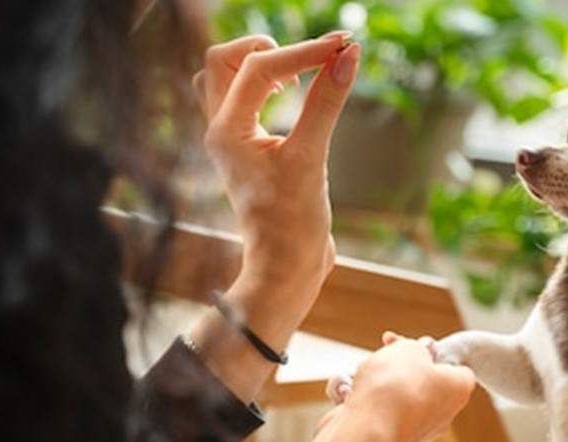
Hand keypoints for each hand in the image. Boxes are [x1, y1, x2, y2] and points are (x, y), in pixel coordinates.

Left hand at [193, 32, 359, 307]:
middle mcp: (219, 131)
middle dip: (267, 48)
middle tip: (310, 60)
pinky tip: (296, 95)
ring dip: (259, 64)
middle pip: (223, 60)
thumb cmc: (293, 224)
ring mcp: (230, 139)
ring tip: (296, 78)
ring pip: (225, 78)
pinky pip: (242, 100)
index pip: (258, 67)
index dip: (303, 52)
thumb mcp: (312, 159)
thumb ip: (327, 103)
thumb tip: (348, 56)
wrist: (285, 270)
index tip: (343, 47)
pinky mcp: (246, 148)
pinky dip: (264, 86)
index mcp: (226, 132)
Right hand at [310, 332, 476, 441]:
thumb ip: (416, 346)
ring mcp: (413, 429)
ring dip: (374, 380)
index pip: (455, 366)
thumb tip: (420, 351)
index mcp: (458, 390)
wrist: (365, 431)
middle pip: (420, 379)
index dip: (433, 351)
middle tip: (384, 352)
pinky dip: (360, 399)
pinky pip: (373, 410)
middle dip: (397, 364)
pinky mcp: (386, 438)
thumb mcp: (409, 349)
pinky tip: (349, 395)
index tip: (413, 344)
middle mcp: (441, 414)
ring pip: (392, 393)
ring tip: (363, 377)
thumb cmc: (394, 388)